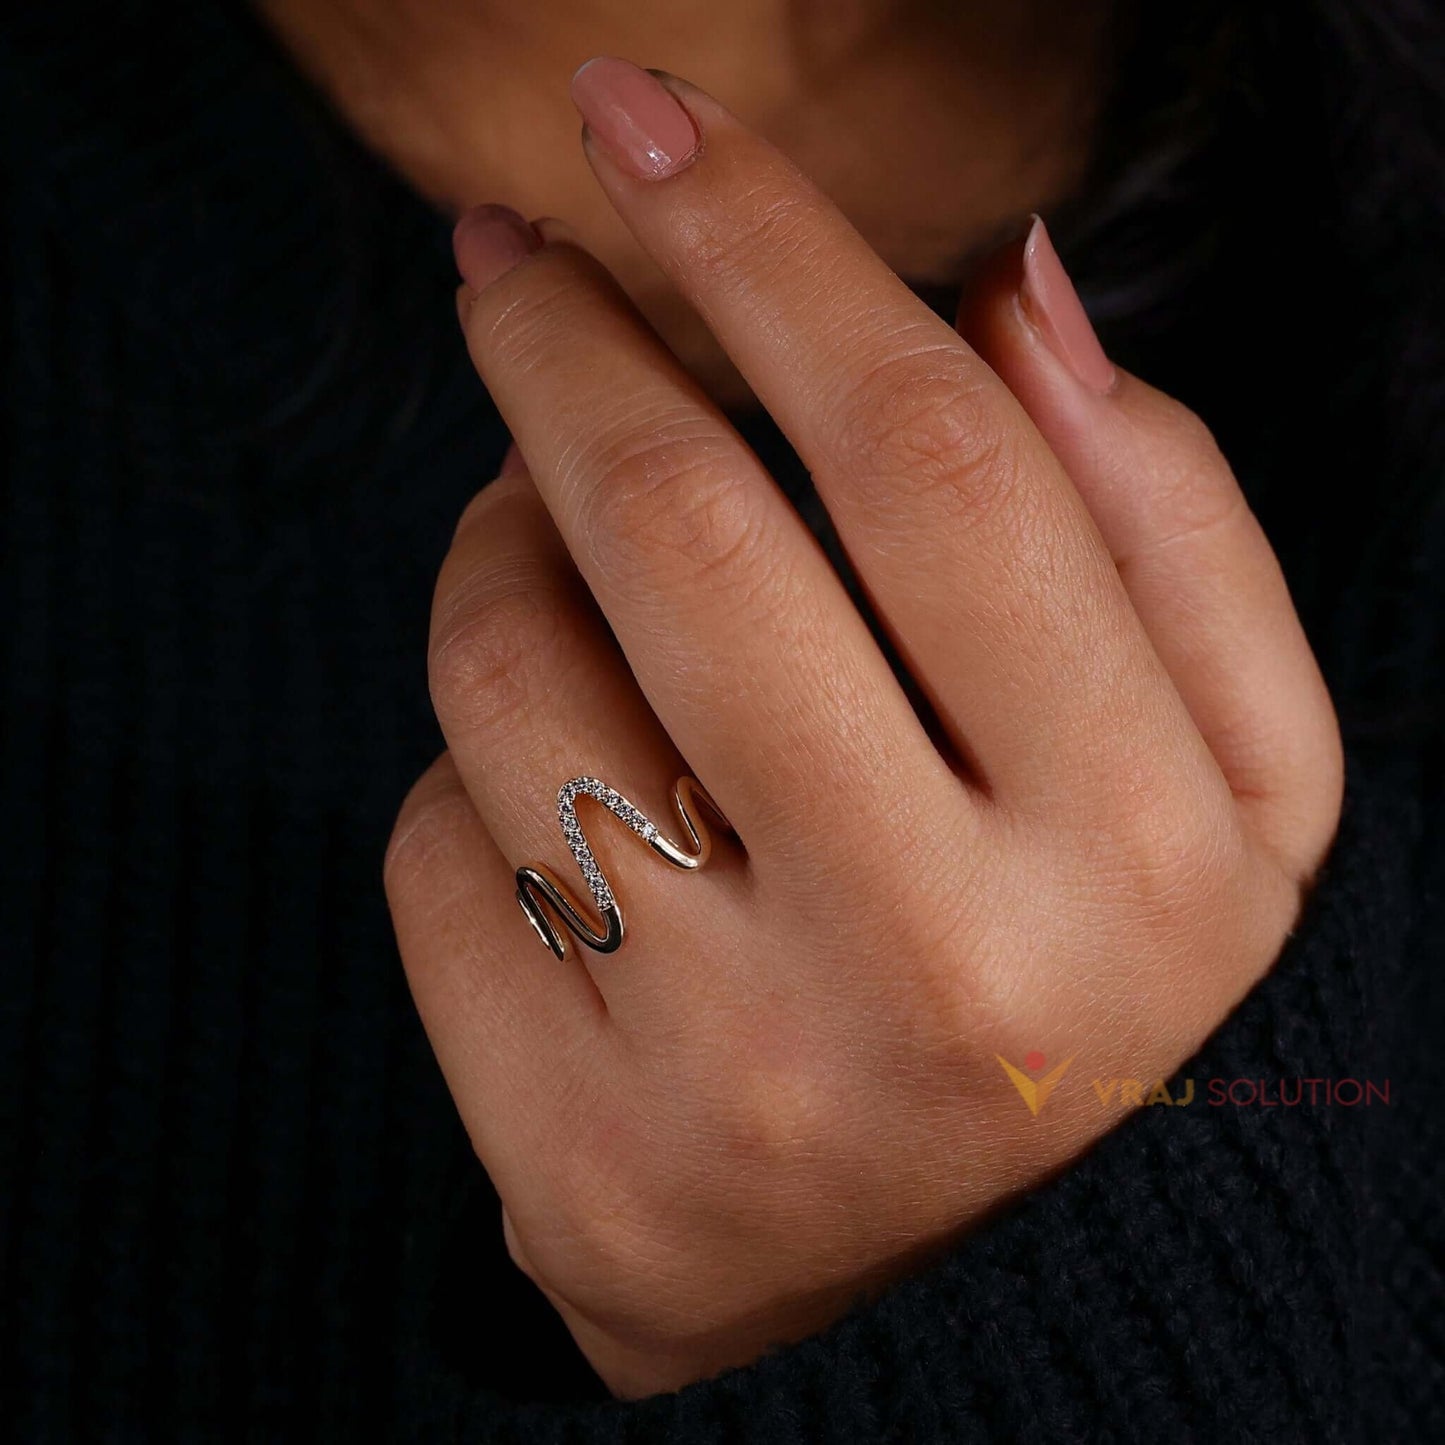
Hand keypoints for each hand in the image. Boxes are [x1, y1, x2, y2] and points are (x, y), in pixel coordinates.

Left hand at [384, 58, 1341, 1397]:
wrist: (944, 1272)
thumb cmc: (1079, 962)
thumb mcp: (1226, 771)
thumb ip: (1163, 519)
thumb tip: (1012, 292)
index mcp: (1149, 855)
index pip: (938, 465)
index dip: (776, 255)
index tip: (650, 128)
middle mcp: (948, 978)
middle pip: (693, 537)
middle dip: (567, 342)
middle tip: (509, 258)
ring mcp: (744, 1085)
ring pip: (510, 677)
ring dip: (500, 550)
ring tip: (556, 553)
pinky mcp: (576, 1157)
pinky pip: (436, 846)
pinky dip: (469, 764)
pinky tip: (560, 800)